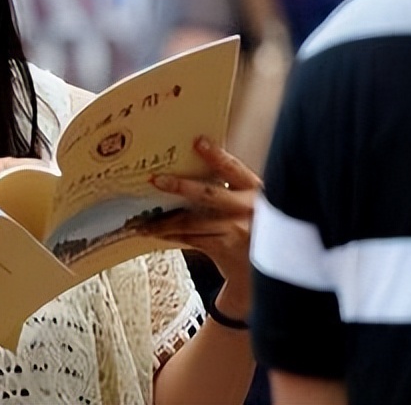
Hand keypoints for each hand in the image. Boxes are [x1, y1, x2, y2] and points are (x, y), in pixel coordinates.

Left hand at [136, 136, 260, 316]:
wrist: (267, 268)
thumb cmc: (253, 229)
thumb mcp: (251, 203)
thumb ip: (229, 189)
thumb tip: (190, 171)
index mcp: (254, 190)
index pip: (234, 169)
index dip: (216, 155)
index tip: (198, 142)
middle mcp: (247, 208)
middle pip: (209, 194)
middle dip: (180, 186)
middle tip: (156, 180)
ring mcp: (236, 229)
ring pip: (192, 221)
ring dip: (164, 221)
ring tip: (143, 220)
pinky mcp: (224, 247)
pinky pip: (191, 239)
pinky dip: (170, 235)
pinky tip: (156, 233)